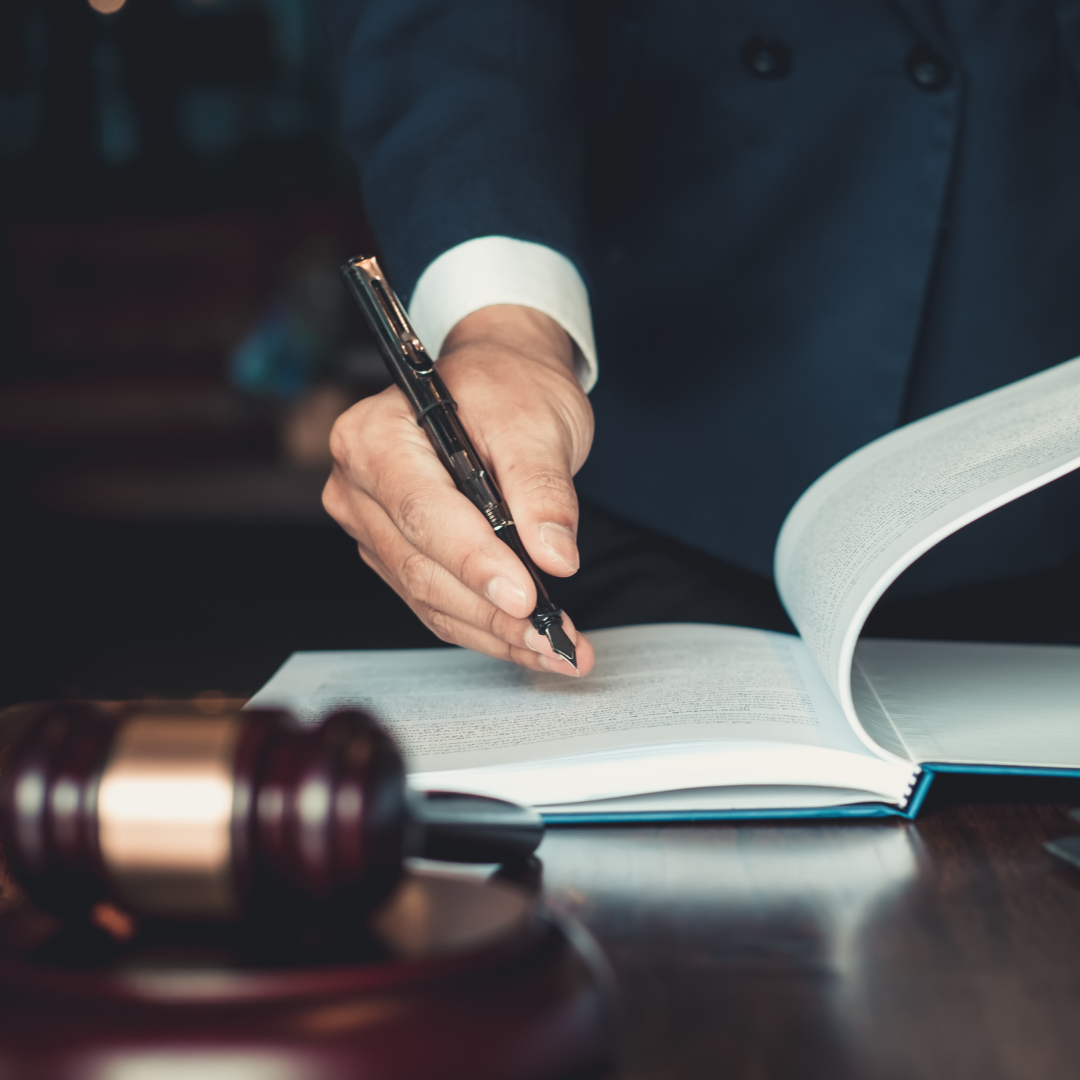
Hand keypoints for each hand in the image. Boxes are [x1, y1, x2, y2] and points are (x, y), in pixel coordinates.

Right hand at [323, 304, 595, 675]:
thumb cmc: (507, 387)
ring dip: (494, 631)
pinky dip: (485, 627)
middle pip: (422, 567)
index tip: (525, 596)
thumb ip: (542, 489)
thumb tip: (553, 556)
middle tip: (554, 638)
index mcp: (375, 437)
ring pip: (429, 597)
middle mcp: (359, 485)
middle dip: (493, 611)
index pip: (423, 513)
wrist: (500, 382)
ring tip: (555, 649)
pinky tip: (529, 643)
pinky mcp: (395, 554)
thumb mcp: (534, 422)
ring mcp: (372, 524)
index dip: (474, 561)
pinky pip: (436, 603)